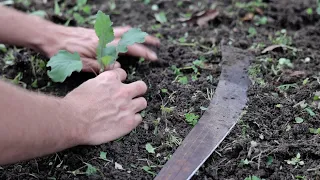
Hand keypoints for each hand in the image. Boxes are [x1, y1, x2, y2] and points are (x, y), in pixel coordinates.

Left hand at [42, 26, 159, 71]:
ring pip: (124, 31)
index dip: (143, 52)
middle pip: (130, 35)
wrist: (49, 36)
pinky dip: (126, 33)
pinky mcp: (96, 33)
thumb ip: (100, 66)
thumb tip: (118, 69)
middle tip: (157, 44)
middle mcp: (104, 37)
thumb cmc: (62, 52)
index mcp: (102, 45)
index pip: (128, 47)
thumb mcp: (79, 64)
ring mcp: (100, 33)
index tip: (153, 57)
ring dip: (137, 34)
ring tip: (147, 39)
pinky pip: (115, 30)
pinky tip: (127, 38)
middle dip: (145, 39)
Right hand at [63, 68, 146, 144]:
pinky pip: (139, 118)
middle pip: (141, 86)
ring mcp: (127, 106)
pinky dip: (133, 120)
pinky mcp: (129, 122)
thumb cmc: (75, 104)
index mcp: (111, 79)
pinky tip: (124, 121)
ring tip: (128, 111)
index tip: (116, 86)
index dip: (120, 81)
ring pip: (143, 102)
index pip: (123, 74)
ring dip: (136, 106)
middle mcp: (122, 91)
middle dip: (137, 90)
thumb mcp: (88, 85)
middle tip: (131, 96)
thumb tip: (106, 88)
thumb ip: (102, 84)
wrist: (73, 121)